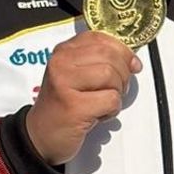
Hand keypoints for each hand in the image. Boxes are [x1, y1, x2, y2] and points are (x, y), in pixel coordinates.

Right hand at [26, 31, 141, 164]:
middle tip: (117, 89)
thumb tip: (133, 61)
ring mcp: (64, 84)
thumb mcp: (76, 75)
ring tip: (104, 103)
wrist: (40, 135)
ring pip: (111, 76)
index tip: (131, 64)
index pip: (100, 38)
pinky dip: (113, 110)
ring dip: (117, 92)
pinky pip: (111, 100)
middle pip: (109, 56)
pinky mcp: (74, 107)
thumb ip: (99, 62)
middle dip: (123, 74)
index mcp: (63, 52)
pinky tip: (99, 115)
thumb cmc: (63, 105)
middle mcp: (61, 63)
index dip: (122, 50)